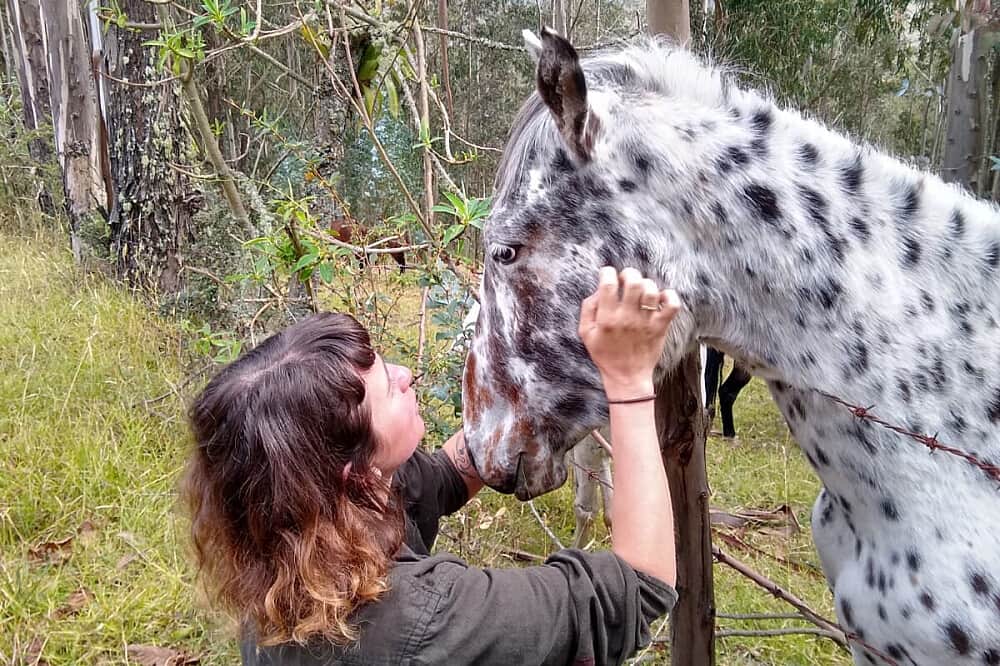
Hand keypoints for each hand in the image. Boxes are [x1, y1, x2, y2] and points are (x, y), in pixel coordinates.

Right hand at [578, 267, 680, 399]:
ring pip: (651, 290)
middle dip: (628, 274)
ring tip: (641, 290)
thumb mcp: (586, 333)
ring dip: (646, 284)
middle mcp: (627, 318)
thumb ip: (589, 308)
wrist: (627, 377)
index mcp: (607, 319)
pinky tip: (660, 298)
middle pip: (633, 282)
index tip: (608, 275)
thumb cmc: (605, 354)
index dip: (607, 273)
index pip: (608, 284)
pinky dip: (669, 296)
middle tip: (626, 279)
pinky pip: (672, 305)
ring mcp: (646, 322)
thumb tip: (599, 289)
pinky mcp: (660, 327)